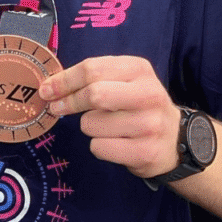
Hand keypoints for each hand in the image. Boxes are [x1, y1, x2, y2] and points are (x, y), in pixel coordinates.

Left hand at [39, 55, 180, 179]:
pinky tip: (114, 142)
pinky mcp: (145, 152)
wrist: (175, 139)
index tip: (46, 89)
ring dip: (88, 126)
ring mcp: (149, 125)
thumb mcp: (124, 80)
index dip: (64, 80)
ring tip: (105, 126)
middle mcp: (148, 94)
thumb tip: (49, 86)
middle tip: (56, 107)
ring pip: (92, 124)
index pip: (93, 68)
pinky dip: (97, 146)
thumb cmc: (138, 105)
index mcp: (139, 69)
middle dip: (69, 102)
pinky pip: (99, 148)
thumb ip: (92, 78)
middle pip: (94, 94)